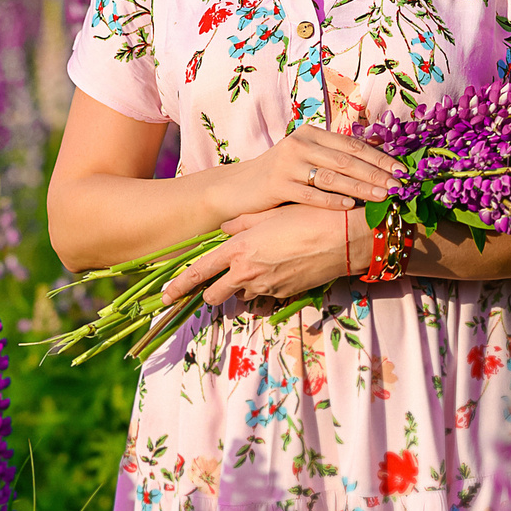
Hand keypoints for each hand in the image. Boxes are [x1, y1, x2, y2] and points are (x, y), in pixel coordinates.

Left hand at [164, 205, 353, 307]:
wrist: (345, 238)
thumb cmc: (307, 217)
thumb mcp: (268, 214)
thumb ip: (241, 223)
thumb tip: (225, 229)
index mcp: (239, 250)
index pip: (199, 273)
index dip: (179, 286)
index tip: (165, 296)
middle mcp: (248, 273)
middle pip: (215, 295)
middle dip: (210, 293)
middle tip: (212, 285)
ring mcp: (268, 287)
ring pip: (242, 296)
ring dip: (241, 288)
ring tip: (257, 268)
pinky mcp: (286, 295)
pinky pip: (266, 296)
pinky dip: (265, 289)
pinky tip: (278, 270)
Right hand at [206, 127, 402, 222]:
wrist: (238, 188)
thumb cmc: (279, 176)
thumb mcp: (306, 158)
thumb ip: (333, 158)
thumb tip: (377, 165)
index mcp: (311, 133)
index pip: (353, 145)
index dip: (379, 157)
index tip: (402, 170)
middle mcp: (300, 143)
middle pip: (347, 159)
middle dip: (377, 174)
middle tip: (401, 186)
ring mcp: (288, 164)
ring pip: (332, 176)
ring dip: (361, 187)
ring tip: (384, 197)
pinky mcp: (277, 184)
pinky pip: (311, 194)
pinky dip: (332, 200)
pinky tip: (351, 206)